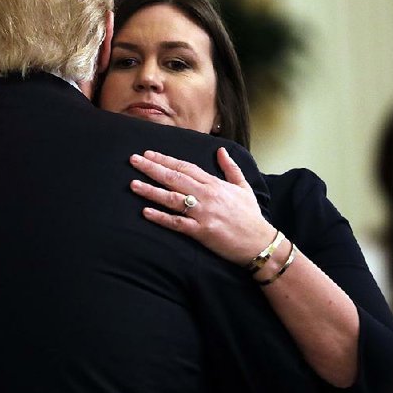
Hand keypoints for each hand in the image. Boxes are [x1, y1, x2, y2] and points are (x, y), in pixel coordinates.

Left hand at [129, 148, 275, 265]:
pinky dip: (161, 218)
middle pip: (174, 178)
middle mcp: (207, 195)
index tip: (148, 154)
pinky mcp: (201, 231)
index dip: (165, 160)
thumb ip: (230, 168)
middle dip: (152, 168)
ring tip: (133, 184)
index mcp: (214, 184)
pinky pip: (177, 223)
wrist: (259, 242)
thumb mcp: (243, 187)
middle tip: (133, 160)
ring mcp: (203, 213)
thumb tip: (221, 150)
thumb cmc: (250, 216)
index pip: (185, 167)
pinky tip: (145, 212)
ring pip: (172, 198)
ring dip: (151, 191)